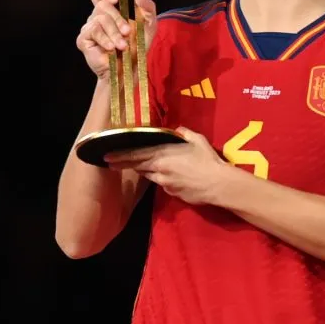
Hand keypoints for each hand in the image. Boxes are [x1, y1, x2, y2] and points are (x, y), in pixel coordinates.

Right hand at [76, 0, 158, 79]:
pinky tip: (111, 49)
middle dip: (118, 19)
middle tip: (128, 32)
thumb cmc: (137, 47)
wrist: (128, 70)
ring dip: (114, 33)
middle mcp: (97, 17)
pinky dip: (105, 40)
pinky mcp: (83, 39)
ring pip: (100, 19)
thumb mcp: (149, 25)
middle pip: (102, 5)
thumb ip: (148, 7)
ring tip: (122, 46)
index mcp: (110, 11)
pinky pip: (94, 31)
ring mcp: (88, 27)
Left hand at [104, 127, 228, 205]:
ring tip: (144, 165)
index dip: (120, 156)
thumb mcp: (197, 140)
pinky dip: (162, 178)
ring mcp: (164, 183)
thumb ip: (183, 133)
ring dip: (146, 170)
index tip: (106, 156)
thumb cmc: (207, 160)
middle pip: (137, 166)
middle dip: (123, 164)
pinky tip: (172, 175)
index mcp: (162, 155)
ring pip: (150, 175)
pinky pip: (163, 183)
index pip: (135, 155)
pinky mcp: (172, 193)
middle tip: (110, 162)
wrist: (218, 185)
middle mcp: (159, 170)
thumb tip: (177, 130)